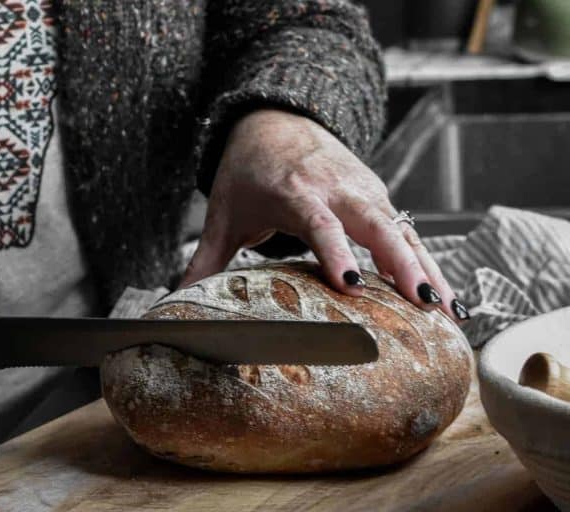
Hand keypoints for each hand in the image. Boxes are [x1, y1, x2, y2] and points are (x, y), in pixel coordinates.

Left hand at [182, 109, 465, 321]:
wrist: (277, 120)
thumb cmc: (249, 170)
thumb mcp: (224, 214)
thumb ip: (204, 261)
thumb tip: (174, 304)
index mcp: (296, 191)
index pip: (320, 224)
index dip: (337, 252)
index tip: (351, 284)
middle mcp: (338, 188)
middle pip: (377, 224)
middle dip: (403, 263)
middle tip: (424, 304)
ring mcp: (364, 190)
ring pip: (402, 229)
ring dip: (427, 267)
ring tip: (450, 312)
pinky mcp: (378, 196)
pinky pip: (406, 230)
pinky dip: (427, 259)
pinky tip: (443, 296)